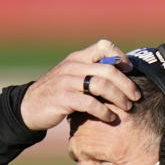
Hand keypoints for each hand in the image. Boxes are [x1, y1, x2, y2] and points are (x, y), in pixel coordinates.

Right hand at [20, 39, 141, 130]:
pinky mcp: (63, 99)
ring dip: (118, 97)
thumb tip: (120, 75)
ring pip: (101, 85)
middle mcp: (73, 66)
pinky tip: (110, 118)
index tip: (130, 70)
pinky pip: (89, 103)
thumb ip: (90, 73)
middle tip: (136, 96)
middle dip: (126, 83)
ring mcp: (67, 82)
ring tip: (127, 108)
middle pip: (108, 69)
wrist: (28, 108)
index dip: (120, 56)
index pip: (103, 46)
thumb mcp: (71, 77)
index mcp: (77, 58)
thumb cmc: (56, 94)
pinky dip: (104, 111)